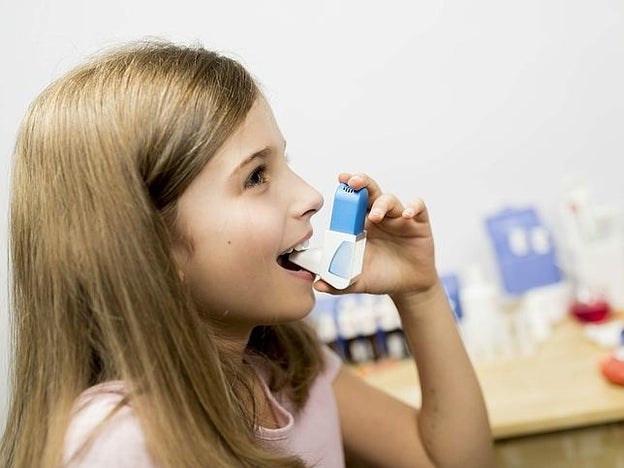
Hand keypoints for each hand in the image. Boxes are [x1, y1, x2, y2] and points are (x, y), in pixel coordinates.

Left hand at [314, 173, 438, 298]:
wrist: (408, 287)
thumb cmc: (381, 277)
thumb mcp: (358, 282)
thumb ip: (338, 283)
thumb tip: (317, 285)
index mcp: (361, 225)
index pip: (353, 201)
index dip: (347, 189)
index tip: (340, 180)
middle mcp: (380, 216)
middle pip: (370, 191)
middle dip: (362, 182)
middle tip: (352, 182)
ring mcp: (399, 218)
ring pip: (390, 200)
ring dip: (382, 204)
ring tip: (375, 216)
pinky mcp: (418, 223)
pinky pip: (418, 207)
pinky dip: (413, 207)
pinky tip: (407, 215)